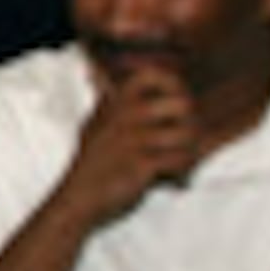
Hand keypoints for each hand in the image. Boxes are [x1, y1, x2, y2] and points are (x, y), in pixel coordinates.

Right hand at [63, 62, 200, 224]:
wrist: (78, 200)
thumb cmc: (91, 163)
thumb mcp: (93, 123)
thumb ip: (105, 98)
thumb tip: (95, 70)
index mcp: (116, 102)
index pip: (155, 74)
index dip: (174, 85)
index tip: (174, 105)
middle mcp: (125, 115)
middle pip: (183, 104)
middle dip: (190, 123)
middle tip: (181, 140)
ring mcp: (133, 139)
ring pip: (187, 133)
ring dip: (189, 149)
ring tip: (177, 160)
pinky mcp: (141, 164)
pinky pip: (180, 159)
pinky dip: (182, 170)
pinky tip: (172, 176)